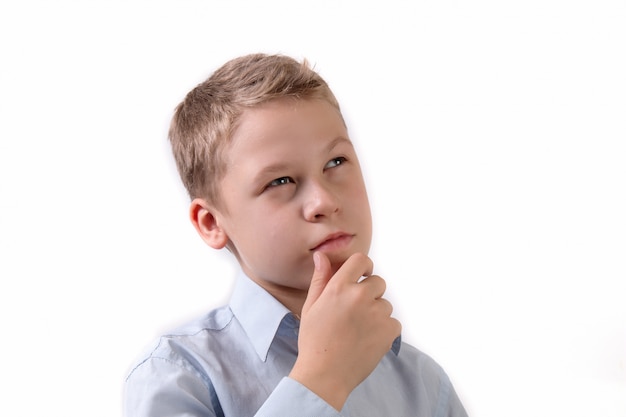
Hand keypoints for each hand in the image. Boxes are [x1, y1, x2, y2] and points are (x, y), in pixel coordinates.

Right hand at [288, 252, 401, 410]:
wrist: (325, 375)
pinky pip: (393, 322)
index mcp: (339, 287)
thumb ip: (320, 279)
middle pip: (378, 282)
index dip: (363, 267)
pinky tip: (368, 339)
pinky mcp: (389, 330)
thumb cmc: (314, 341)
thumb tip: (321, 256)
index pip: (361, 260)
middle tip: (356, 312)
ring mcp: (376, 313)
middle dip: (370, 292)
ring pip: (385, 304)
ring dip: (376, 313)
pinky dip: (385, 329)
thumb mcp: (311, 307)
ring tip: (359, 330)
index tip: (361, 276)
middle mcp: (359, 296)